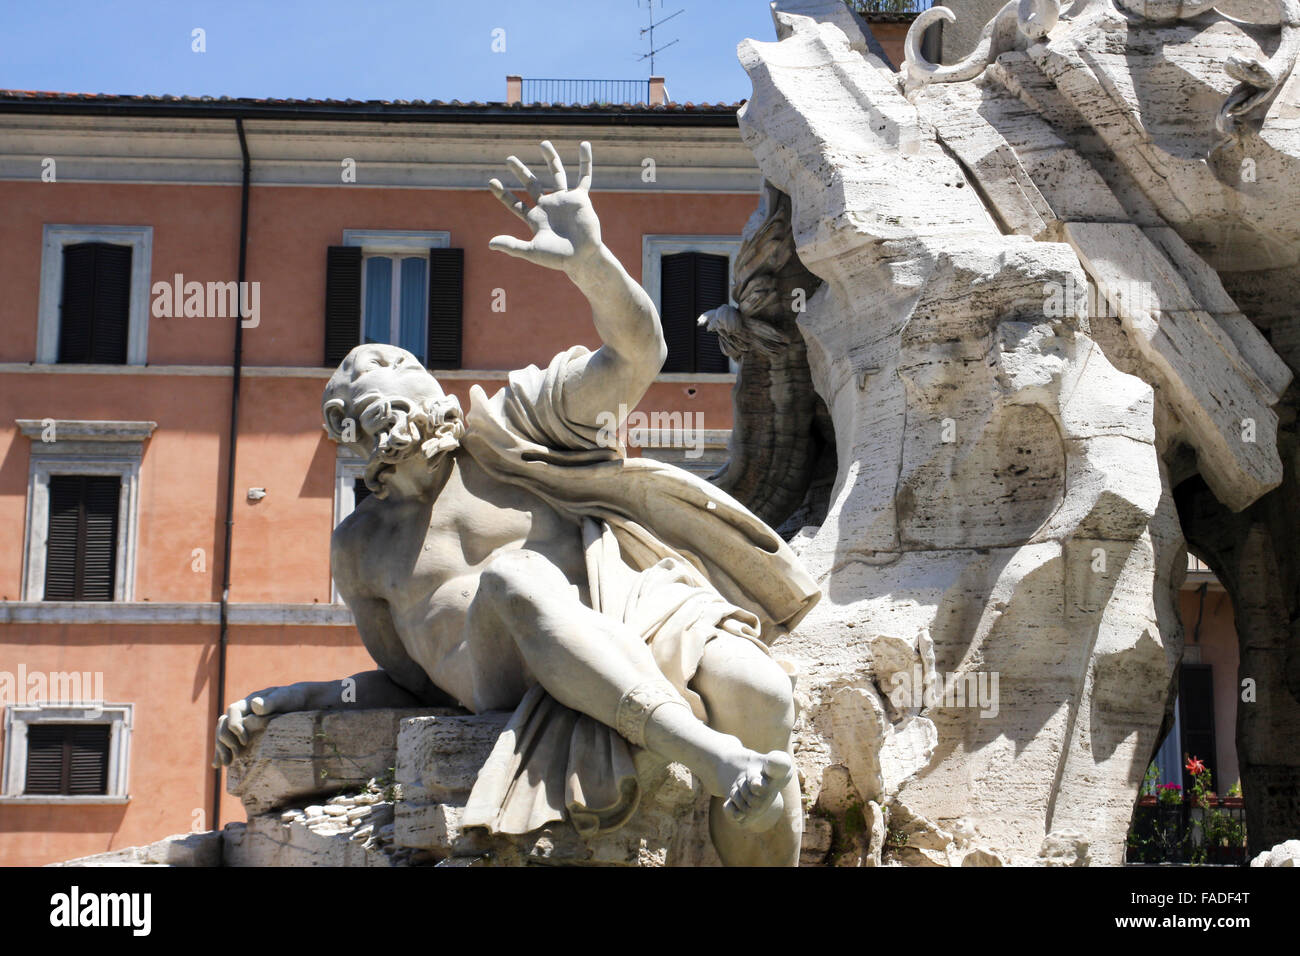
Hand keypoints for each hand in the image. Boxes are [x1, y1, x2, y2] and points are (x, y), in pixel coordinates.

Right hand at [211, 683, 308, 766]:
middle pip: (223, 725)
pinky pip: (229, 743)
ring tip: (224, 765)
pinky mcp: (245, 735)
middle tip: (232, 759)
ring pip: (223, 735)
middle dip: (224, 741)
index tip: (245, 741)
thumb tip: (255, 705)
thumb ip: (271, 701)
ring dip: (221, 749)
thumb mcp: (284, 698)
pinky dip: (223, 753)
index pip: (232, 711)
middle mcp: (241, 714)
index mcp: (248, 702)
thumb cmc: (291, 698)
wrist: (299, 703)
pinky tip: (218, 764)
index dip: (235, 726)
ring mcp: (242, 725)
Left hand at [488, 141, 602, 275]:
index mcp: (535, 218)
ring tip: (543, 143)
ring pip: (556, 174)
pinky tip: (584, 145)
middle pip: (532, 184)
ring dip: (551, 159)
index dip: (503, 193)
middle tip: (510, 159)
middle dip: (521, 172)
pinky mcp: (580, 198)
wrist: (582, 258)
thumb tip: (490, 244)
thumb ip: (512, 246)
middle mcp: (548, 206)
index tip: (491, 181)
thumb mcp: (532, 252)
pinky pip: (584, 177)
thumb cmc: (559, 258)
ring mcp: (564, 200)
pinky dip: (585, 161)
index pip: (515, 204)